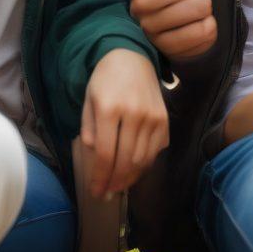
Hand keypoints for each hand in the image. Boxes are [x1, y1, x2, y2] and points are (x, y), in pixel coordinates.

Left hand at [80, 48, 168, 199]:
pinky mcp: (164, 119)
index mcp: (109, 108)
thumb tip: (94, 158)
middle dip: (114, 183)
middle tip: (106, 194)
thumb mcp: (88, 100)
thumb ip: (89, 129)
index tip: (95, 192)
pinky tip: (133, 170)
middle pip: (125, 161)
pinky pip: (154, 152)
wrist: (131, 57)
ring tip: (118, 186)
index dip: (100, 178)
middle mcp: (133, 114)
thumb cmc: (105, 79)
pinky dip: (144, 166)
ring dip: (129, 178)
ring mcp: (152, 117)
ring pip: (142, 160)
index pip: (105, 154)